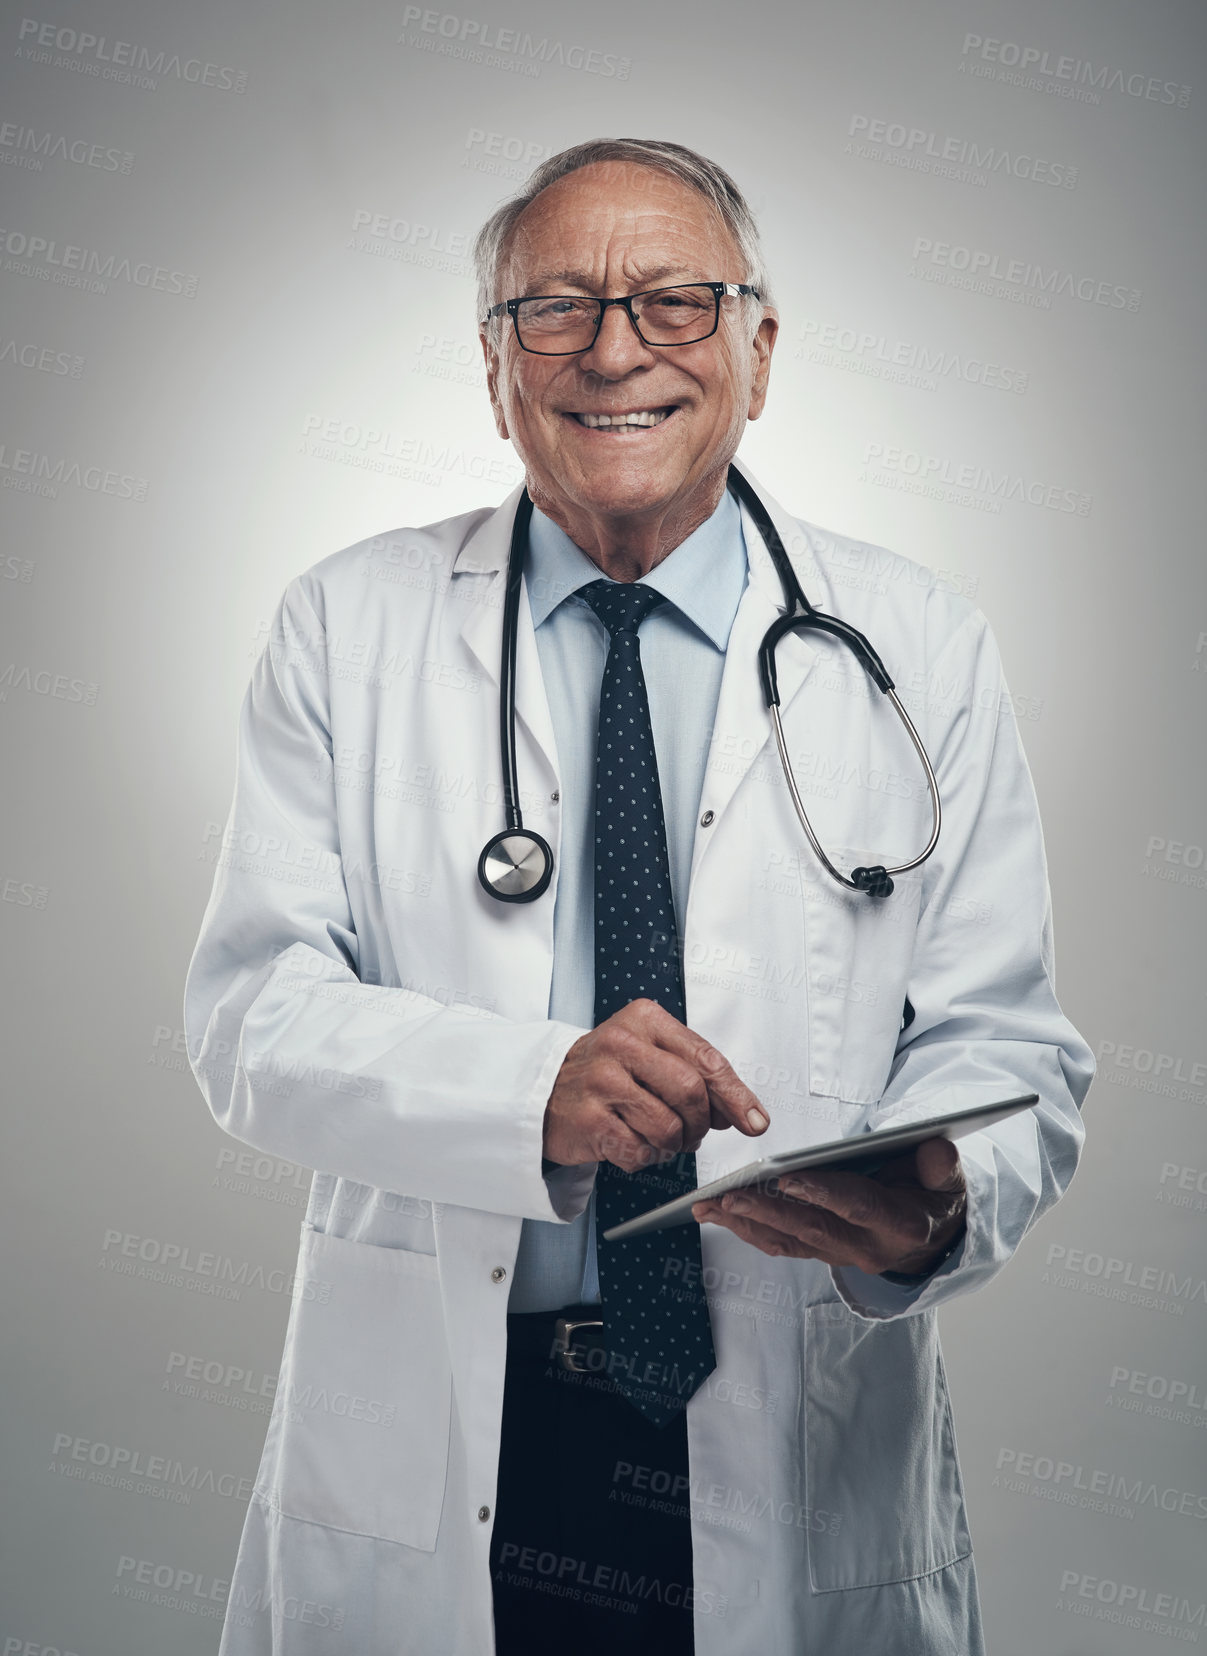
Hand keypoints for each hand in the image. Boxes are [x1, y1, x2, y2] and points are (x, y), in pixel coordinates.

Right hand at [543, 998, 769, 1171]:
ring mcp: (601, 1082)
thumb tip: (738, 1111)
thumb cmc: (605, 1071)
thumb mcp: (648, 1053)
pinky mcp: (588, 1120)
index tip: (755, 1121)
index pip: (705, 1058)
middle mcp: (621, 1044)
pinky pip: (641, 1152)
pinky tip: (631, 1142)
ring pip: (669, 1128)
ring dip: (673, 1144)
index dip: (736, 1095)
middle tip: (694, 1133)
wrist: (543, 1089)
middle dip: (700, 1124)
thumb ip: (693, 1073)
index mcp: (644, 1019)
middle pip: (691, 1093)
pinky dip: (646, 1157)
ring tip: (657, 1136)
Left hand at [691, 1137, 966, 1277]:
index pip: (856, 1206)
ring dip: (745, 1224)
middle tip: (728, 1195)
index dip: (822, 1193)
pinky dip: (747, 1230)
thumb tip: (937, 1149)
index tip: (787, 1177)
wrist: (935, 1238)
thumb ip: (943, 1166)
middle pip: (810, 1229)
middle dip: (766, 1211)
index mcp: (900, 1225)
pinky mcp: (821, 1254)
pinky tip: (719, 1215)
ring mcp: (840, 1255)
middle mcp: (865, 1247)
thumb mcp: (950, 1181)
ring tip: (708, 1206)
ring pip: (787, 1241)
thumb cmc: (936, 1196)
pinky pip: (781, 1245)